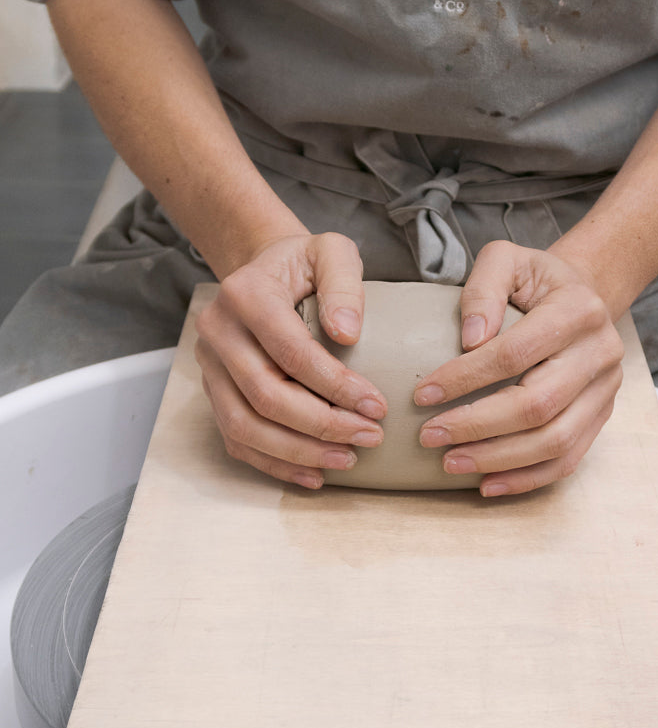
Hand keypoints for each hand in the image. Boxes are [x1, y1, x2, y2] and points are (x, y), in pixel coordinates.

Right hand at [194, 232, 386, 486]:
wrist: (264, 270)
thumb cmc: (304, 265)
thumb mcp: (332, 252)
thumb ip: (344, 282)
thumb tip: (347, 334)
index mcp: (244, 294)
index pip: (290, 351)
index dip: (334, 385)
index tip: (376, 405)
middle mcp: (217, 332)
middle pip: (264, 396)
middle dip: (322, 425)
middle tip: (370, 436)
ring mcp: (210, 366)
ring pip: (244, 427)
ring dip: (299, 453)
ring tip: (347, 459)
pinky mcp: (214, 392)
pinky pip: (236, 440)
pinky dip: (274, 464)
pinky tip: (314, 475)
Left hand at [415, 241, 623, 495]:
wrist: (584, 296)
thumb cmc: (534, 282)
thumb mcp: (506, 260)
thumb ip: (484, 288)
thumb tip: (470, 339)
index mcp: (579, 310)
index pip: (517, 352)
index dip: (466, 377)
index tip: (422, 394)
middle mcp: (601, 353)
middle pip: (538, 404)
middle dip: (477, 426)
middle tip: (429, 436)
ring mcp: (606, 391)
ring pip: (555, 441)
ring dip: (498, 459)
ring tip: (450, 462)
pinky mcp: (601, 417)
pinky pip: (567, 460)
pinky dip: (526, 478)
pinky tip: (486, 484)